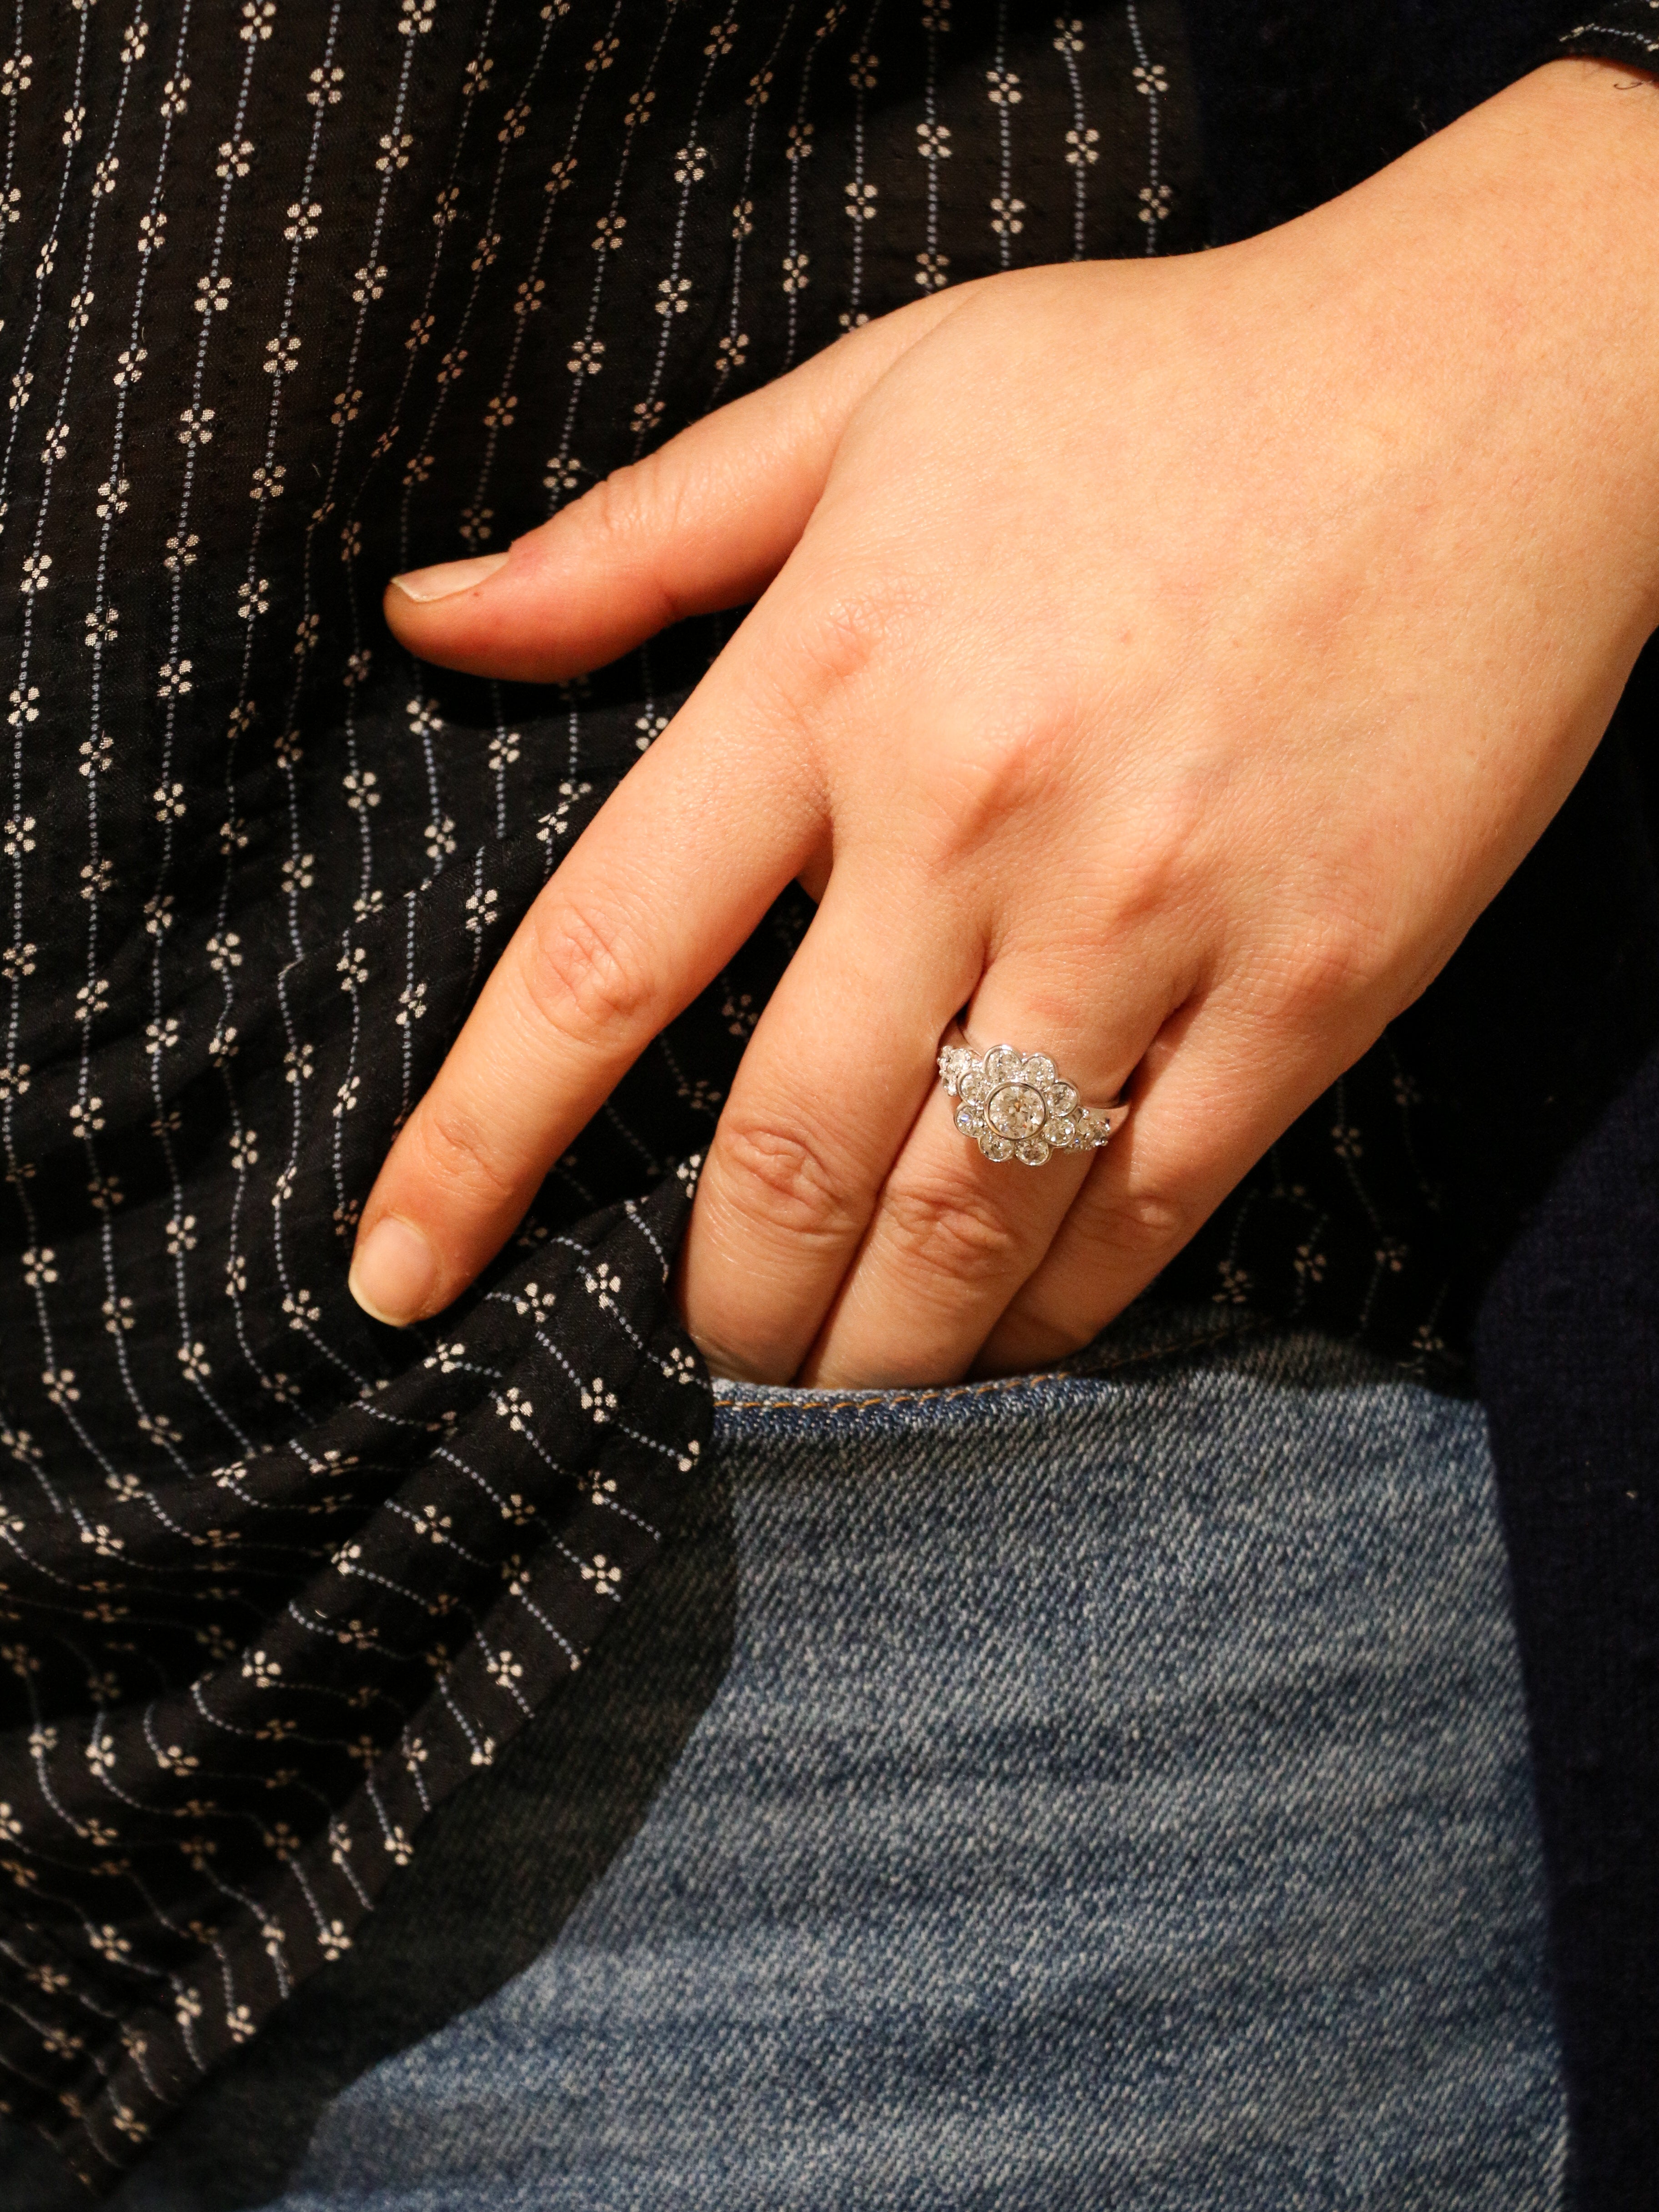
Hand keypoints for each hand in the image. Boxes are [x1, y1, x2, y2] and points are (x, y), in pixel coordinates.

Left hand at [350, 60, 1658, 1385]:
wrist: (1501, 386)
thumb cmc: (1165, 386)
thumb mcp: (875, 397)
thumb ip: (636, 535)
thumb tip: (429, 615)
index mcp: (835, 679)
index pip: (596, 964)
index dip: (474, 1149)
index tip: (396, 1279)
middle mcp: (975, 820)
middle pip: (785, 1147)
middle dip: (717, 1303)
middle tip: (695, 1354)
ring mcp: (1154, 917)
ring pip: (961, 1217)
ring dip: (872, 1349)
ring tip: (825, 1393)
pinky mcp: (1311, 987)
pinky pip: (1147, 1206)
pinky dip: (1057, 1310)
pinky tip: (1007, 1342)